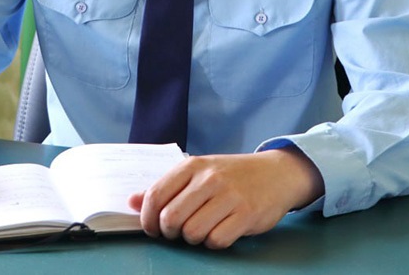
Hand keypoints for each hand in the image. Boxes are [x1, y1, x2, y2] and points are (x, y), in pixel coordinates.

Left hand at [127, 147, 322, 248]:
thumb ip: (167, 187)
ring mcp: (229, 196)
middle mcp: (210, 178)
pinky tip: (219, 231)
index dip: (148, 218)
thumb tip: (132, 201)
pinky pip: (217, 240)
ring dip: (192, 238)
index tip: (152, 228)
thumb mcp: (198, 172)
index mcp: (192, 166)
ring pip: (192, 232)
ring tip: (201, 230)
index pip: (156, 195)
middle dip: (169, 232)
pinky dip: (214, 242)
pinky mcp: (247, 214)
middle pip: (171, 218)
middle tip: (177, 232)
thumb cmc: (232, 174)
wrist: (276, 172)